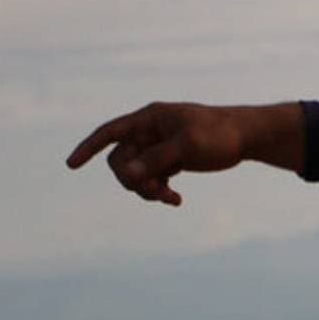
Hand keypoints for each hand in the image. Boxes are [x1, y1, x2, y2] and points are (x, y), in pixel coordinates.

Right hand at [66, 101, 301, 205]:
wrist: (247, 137)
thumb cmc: (219, 134)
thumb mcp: (187, 146)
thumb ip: (156, 160)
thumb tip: (127, 175)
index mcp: (151, 118)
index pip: (111, 132)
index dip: (88, 147)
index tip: (71, 165)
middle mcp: (151, 131)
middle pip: (121, 160)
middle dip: (132, 179)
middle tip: (156, 191)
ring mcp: (159, 146)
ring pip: (135, 173)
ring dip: (146, 189)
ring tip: (169, 197)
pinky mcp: (170, 160)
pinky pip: (152, 179)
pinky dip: (159, 191)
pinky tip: (176, 201)